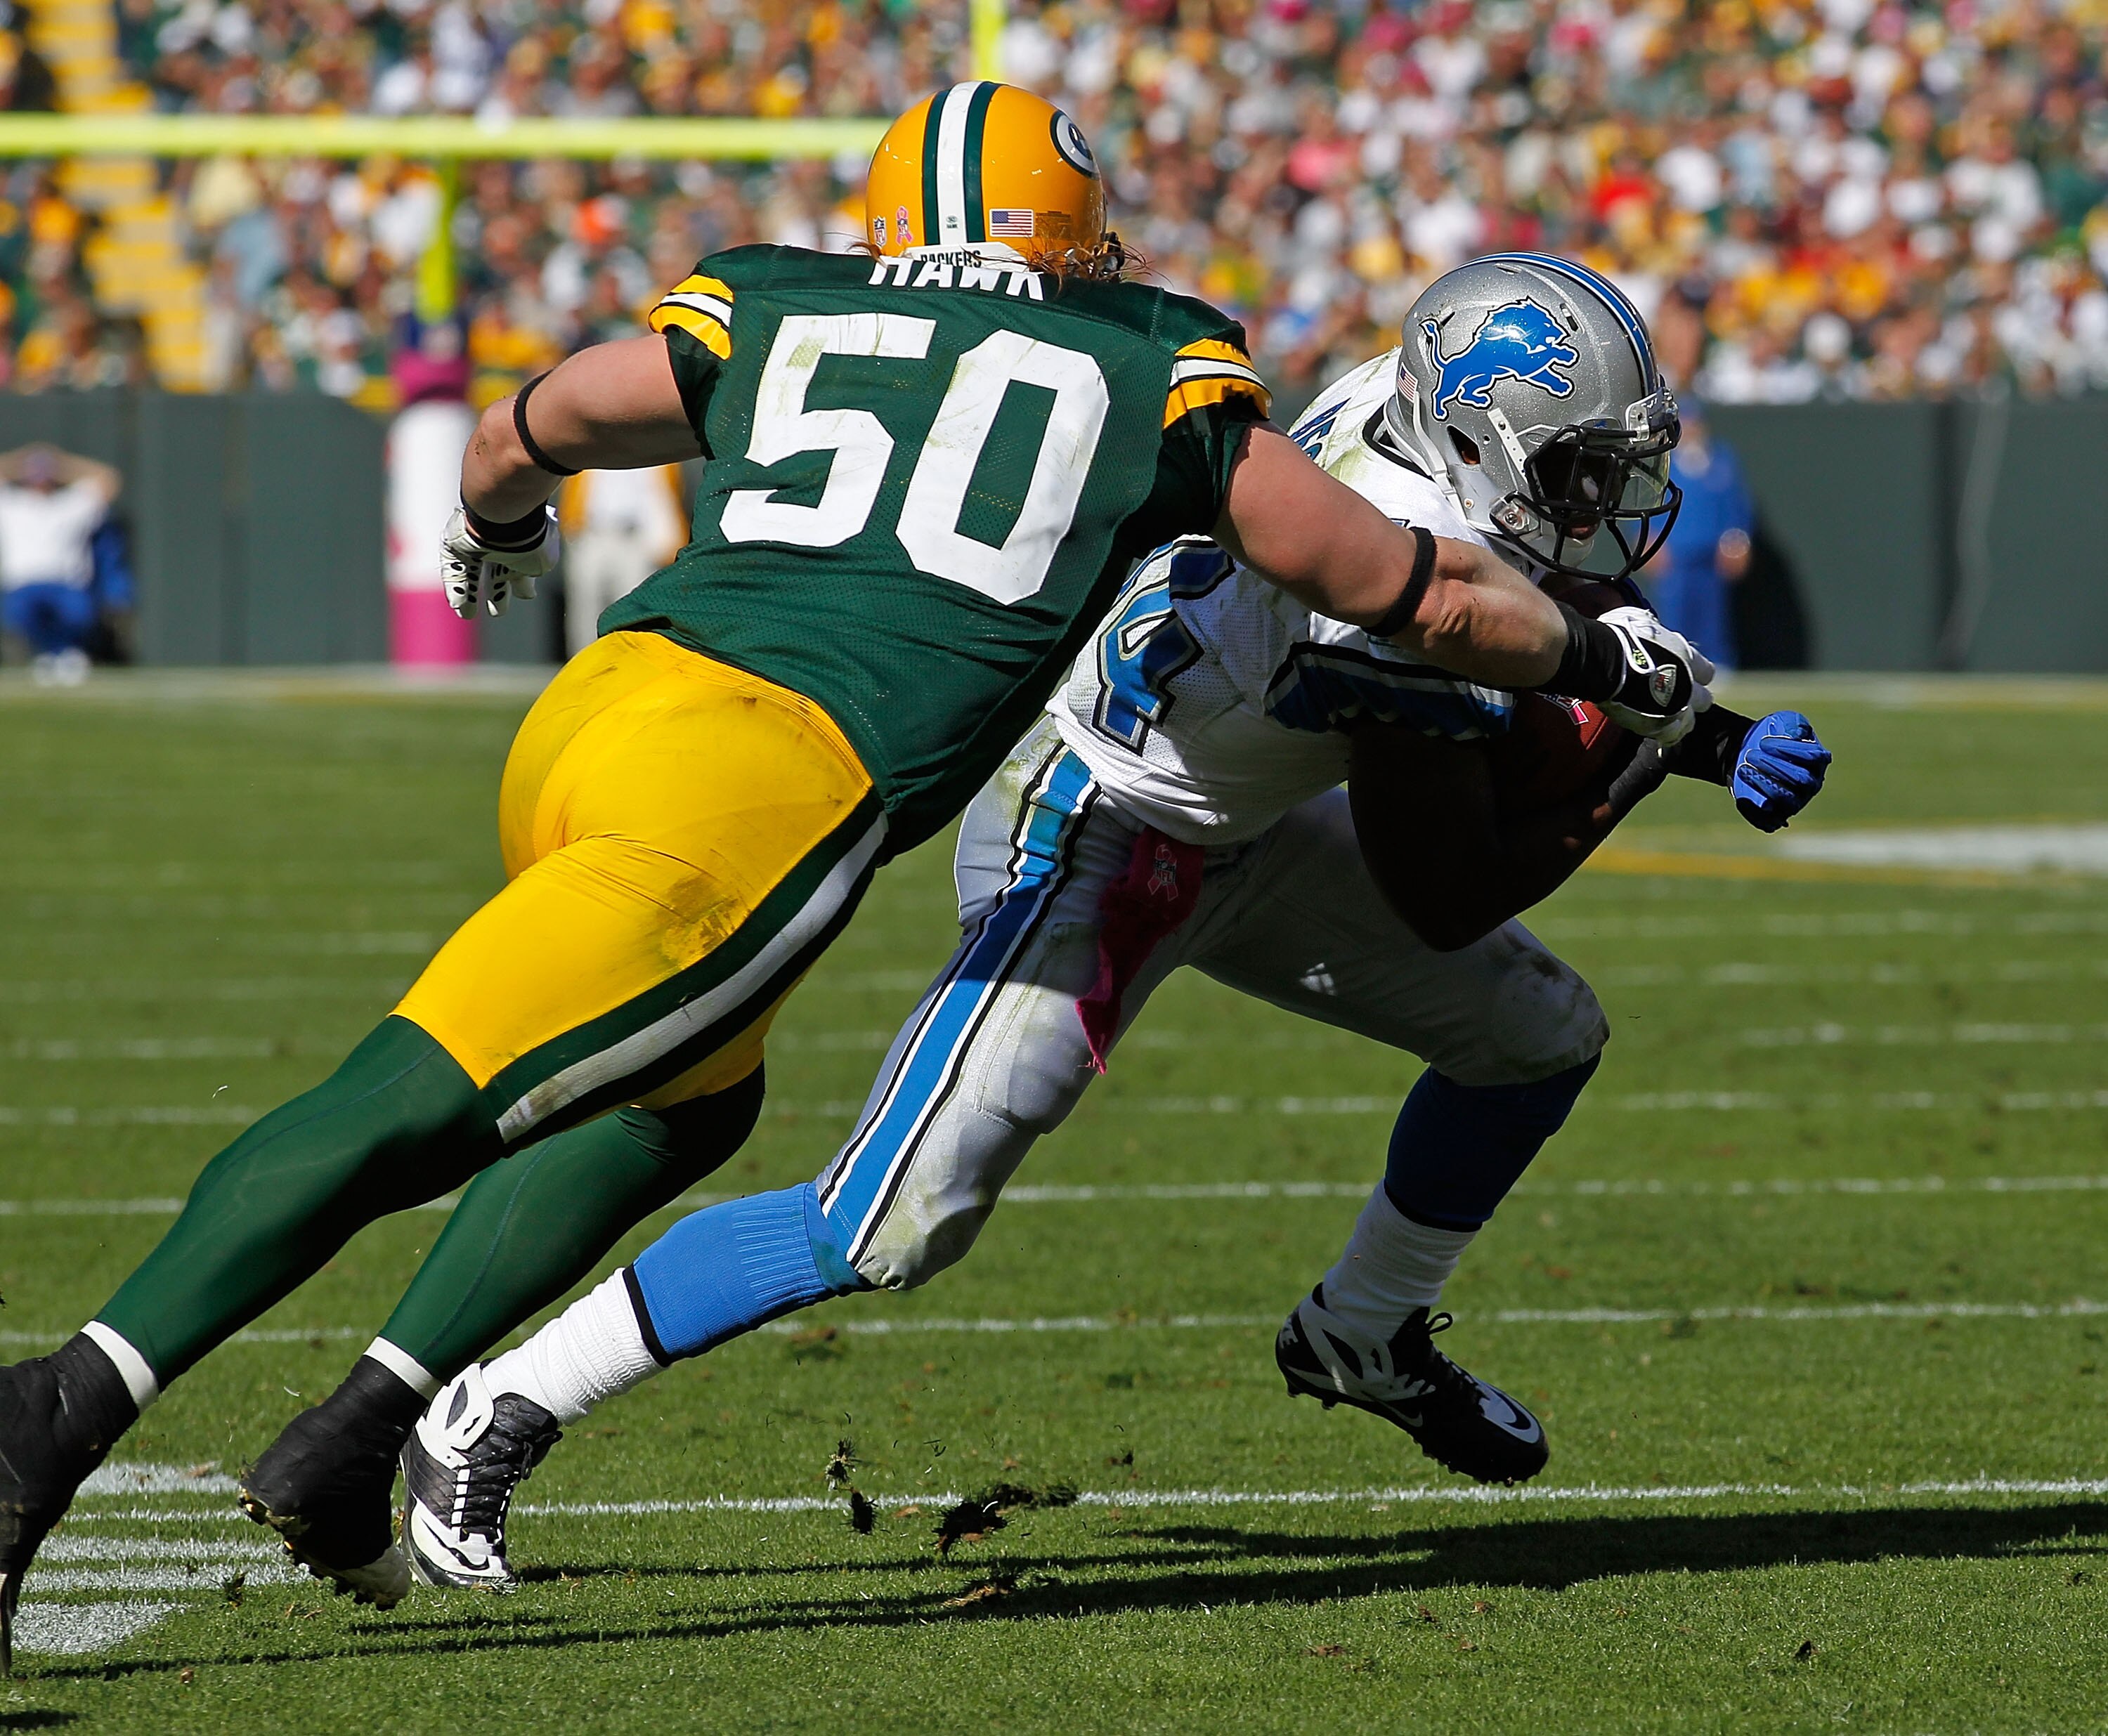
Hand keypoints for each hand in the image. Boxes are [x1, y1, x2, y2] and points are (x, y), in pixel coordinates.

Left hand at [441, 505, 557, 619]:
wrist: (507, 514)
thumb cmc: (530, 538)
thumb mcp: (543, 561)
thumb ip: (536, 574)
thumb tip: (526, 591)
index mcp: (524, 552)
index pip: (523, 574)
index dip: (523, 588)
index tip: (526, 595)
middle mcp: (500, 549)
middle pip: (497, 576)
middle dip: (498, 596)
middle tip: (496, 611)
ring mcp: (477, 548)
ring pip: (471, 574)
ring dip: (470, 595)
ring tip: (466, 614)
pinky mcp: (456, 546)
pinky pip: (453, 570)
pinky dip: (455, 588)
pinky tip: (457, 604)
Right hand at [1594, 605, 1714, 745]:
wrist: (1603, 662)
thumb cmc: (1618, 637)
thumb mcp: (1639, 621)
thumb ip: (1653, 629)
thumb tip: (1651, 627)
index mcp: (1687, 658)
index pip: (1707, 672)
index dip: (1697, 674)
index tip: (1686, 674)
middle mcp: (1687, 685)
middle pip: (1704, 700)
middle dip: (1693, 699)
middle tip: (1676, 697)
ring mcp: (1674, 708)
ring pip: (1689, 723)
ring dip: (1680, 719)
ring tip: (1665, 717)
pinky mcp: (1658, 726)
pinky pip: (1670, 736)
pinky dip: (1664, 733)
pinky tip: (1656, 729)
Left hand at [1732, 710, 1830, 831]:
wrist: (1749, 752)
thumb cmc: (1771, 736)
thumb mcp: (1783, 722)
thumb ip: (1793, 725)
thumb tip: (1797, 735)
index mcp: (1818, 761)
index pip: (1813, 757)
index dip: (1789, 749)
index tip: (1763, 741)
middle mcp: (1811, 785)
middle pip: (1801, 779)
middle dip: (1775, 766)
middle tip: (1750, 754)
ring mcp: (1795, 803)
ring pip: (1788, 801)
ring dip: (1765, 785)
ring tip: (1743, 770)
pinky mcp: (1775, 817)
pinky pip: (1769, 822)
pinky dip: (1755, 813)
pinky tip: (1740, 799)